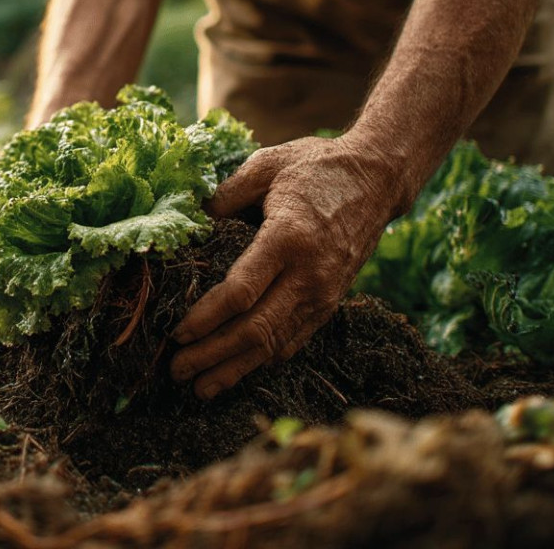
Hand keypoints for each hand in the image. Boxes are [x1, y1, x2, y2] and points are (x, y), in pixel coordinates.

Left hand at [168, 135, 409, 398]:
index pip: (242, 292)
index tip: (176, 332)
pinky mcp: (331, 303)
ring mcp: (323, 294)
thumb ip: (225, 194)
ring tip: (199, 387)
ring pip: (274, 344)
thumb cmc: (317, 166)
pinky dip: (263, 361)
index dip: (206, 318)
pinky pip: (293, 340)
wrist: (378, 178)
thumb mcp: (267, 165)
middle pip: (255, 329)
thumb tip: (188, 220)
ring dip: (234, 369)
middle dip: (212, 355)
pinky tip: (236, 372)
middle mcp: (309, 274)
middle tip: (175, 370)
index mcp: (288, 237)